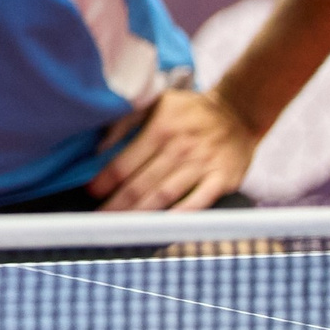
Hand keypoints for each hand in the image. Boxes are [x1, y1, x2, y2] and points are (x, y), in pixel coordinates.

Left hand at [89, 88, 256, 212]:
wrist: (238, 112)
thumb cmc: (189, 111)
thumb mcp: (155, 102)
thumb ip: (124, 121)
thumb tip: (98, 147)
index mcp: (160, 129)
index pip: (125, 162)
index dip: (105, 181)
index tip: (91, 193)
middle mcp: (179, 148)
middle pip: (141, 183)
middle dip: (117, 204)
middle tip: (100, 219)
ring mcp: (202, 164)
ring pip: (165, 195)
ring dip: (141, 214)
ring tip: (121, 228)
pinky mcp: (222, 178)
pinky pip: (199, 202)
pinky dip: (180, 216)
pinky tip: (162, 227)